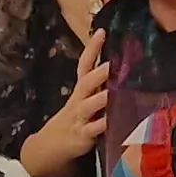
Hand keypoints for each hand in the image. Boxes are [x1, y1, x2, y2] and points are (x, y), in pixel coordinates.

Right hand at [18, 47, 113, 170]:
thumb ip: (100, 85)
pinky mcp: (83, 135)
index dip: (92, 48)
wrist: (52, 145)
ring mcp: (80, 117)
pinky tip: (117, 122)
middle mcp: (79, 100)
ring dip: (102, 98)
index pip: (84, 64)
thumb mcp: (85, 99)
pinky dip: (104, 126)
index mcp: (80, 89)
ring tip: (116, 91)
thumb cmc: (76, 117)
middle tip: (113, 62)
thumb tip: (124, 66)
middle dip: (99, 72)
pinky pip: (94, 129)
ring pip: (89, 105)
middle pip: (86, 82)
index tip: (102, 31)